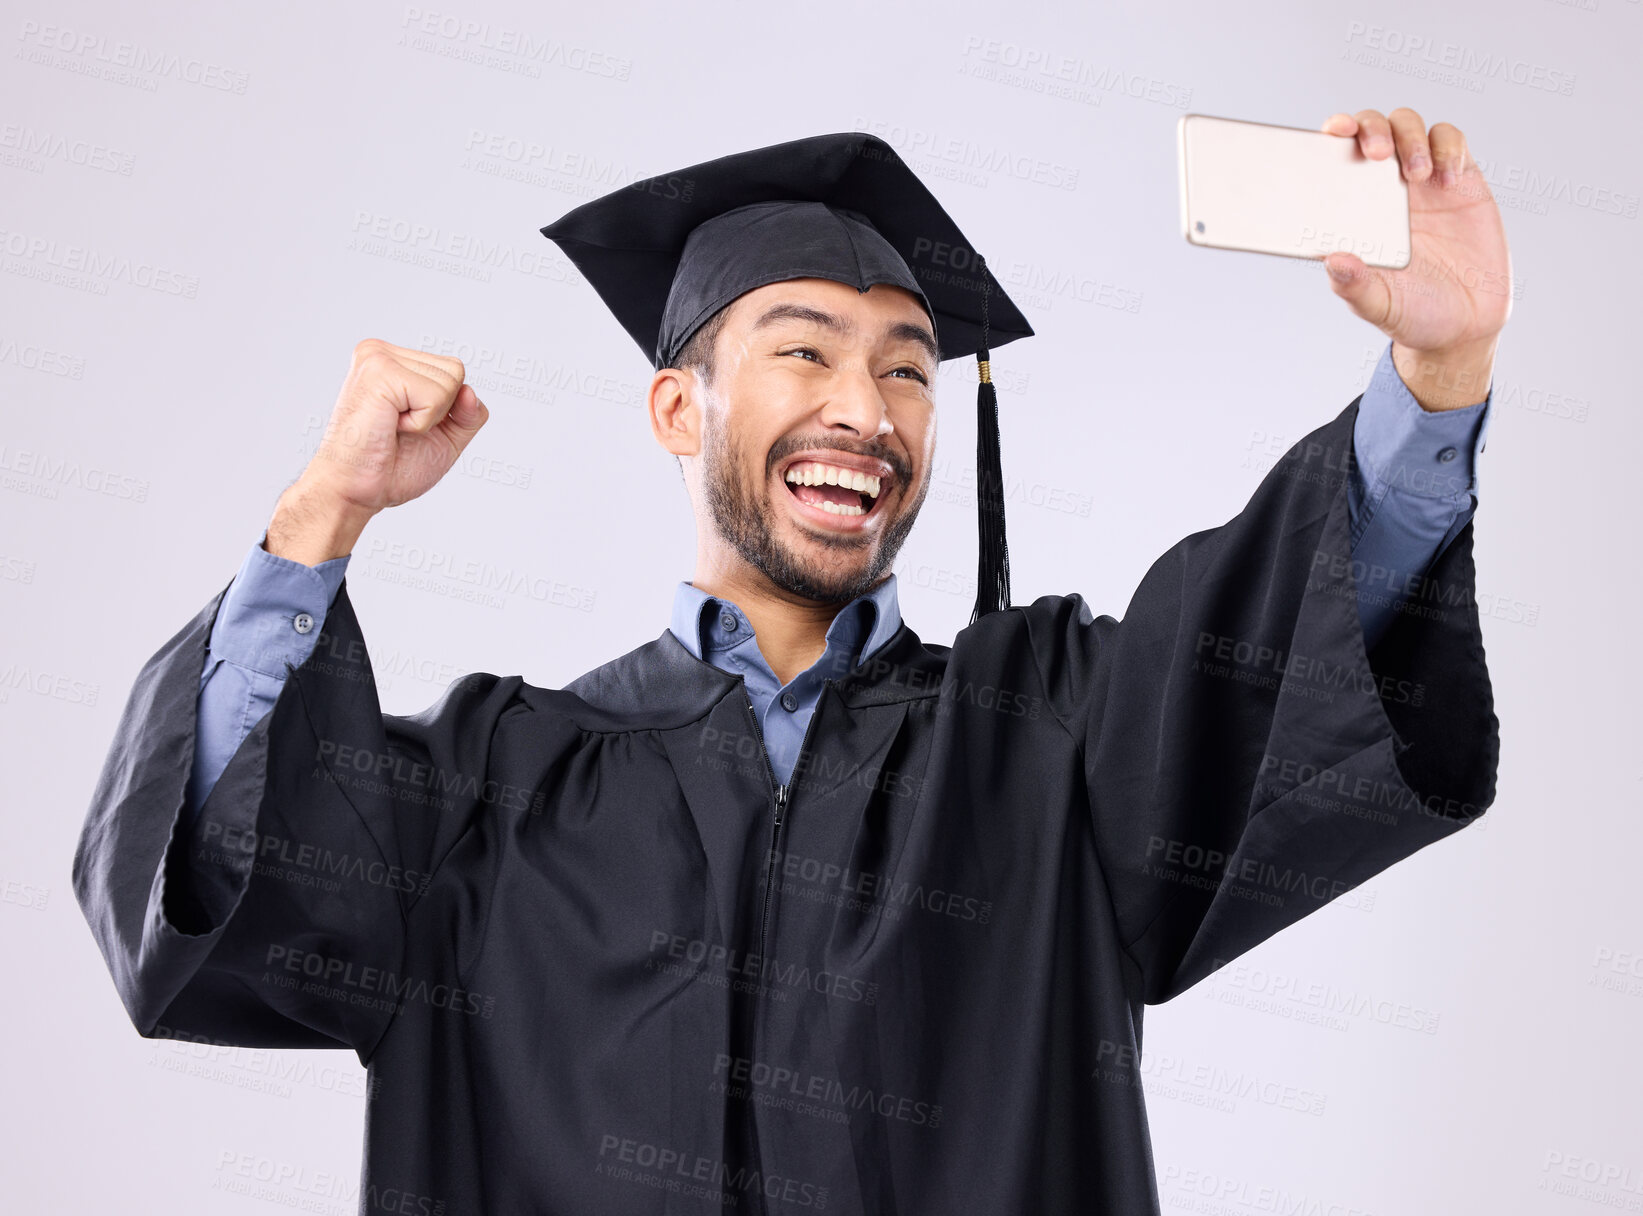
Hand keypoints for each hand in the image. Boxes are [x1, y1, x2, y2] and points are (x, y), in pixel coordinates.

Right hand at [267, 340, 488, 563]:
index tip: (405, 426)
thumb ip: (467, 415)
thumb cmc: (390, 469)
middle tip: (397, 429)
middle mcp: (380, 351)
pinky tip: (389, 426)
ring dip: (428, 418)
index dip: (445, 410)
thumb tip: (470, 391)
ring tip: (391, 427)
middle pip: (456, 371)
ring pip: (451, 382)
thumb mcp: (445, 439)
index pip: (453, 371)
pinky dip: (421, 423)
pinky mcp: (379, 371)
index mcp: (392, 360)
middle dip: (439, 412)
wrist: (354, 492)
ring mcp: (377, 357)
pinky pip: (436, 396)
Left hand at [1320, 108, 1511, 408]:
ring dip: (1410, 137)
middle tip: (1378, 153)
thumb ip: (1355, 285)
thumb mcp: (1379, 304)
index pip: (1337, 157)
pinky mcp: (1460, 179)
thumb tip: (1332, 261)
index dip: (1335, 133)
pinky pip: (1452, 141)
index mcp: (1353, 209)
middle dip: (1373, 128)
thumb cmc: (1412, 312)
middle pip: (1373, 128)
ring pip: (1410, 126)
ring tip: (1418, 174)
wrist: (1466, 323)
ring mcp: (1422, 180)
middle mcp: (1383, 188)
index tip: (1334, 131)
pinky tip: (1448, 176)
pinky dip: (1449, 147)